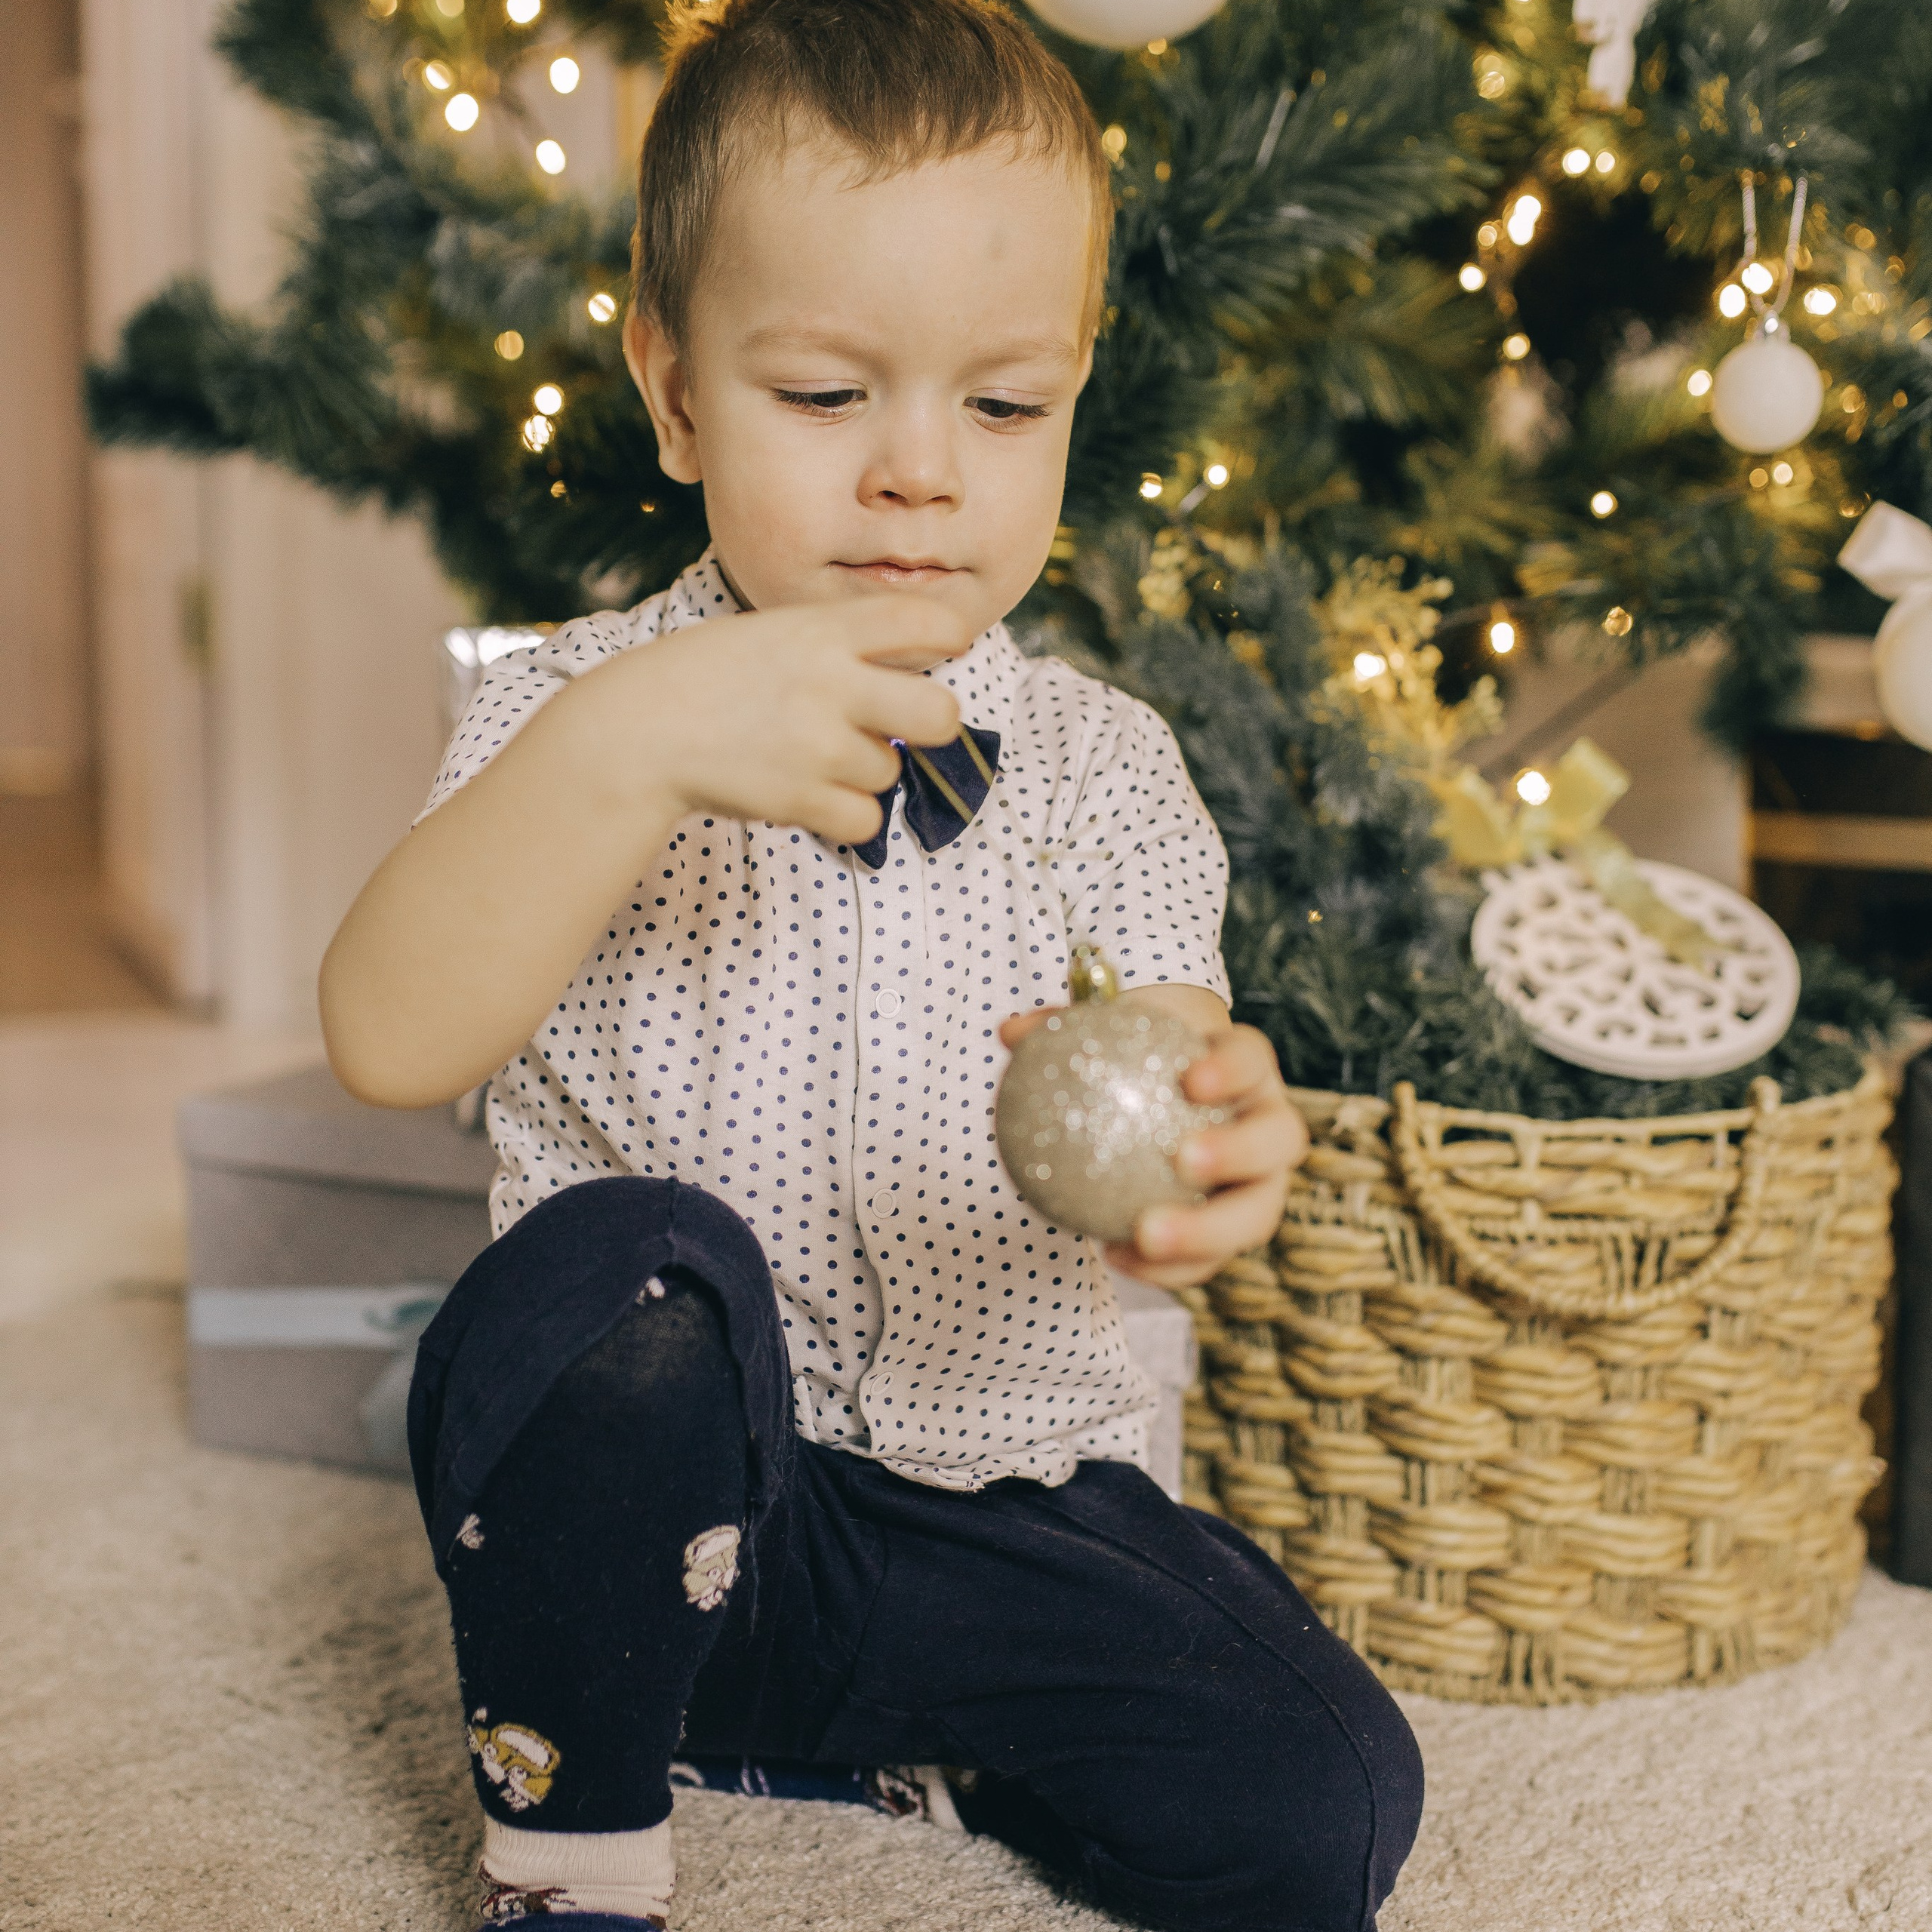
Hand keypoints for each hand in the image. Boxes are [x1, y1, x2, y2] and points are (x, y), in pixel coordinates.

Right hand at [590, 594, 969, 847]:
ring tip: (808, 753)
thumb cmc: (709, 677)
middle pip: (940, 714)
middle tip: (908, 721)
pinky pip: (865, 818)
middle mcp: (830, 683)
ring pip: (889, 770)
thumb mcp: (775, 630)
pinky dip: (846, 813)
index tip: (950, 644)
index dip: (951, 632)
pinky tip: (810, 791)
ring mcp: (817, 745)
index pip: (922, 618)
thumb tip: (921, 657)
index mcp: (822, 629)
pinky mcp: (801, 799)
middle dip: (935, 722)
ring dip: (862, 768)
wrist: (639, 729)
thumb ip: (842, 639)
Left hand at [998, 991, 1307, 1289]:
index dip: (1233, 1068)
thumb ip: (1060, 1032)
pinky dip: (1168, 1266)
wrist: (1160, 1107)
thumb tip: (1011, 1033)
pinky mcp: (1235, 1229)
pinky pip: (1211, 1257)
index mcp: (1246, 1069)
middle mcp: (1269, 1125)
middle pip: (1279, 1140)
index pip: (1252, 1057)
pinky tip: (1113, 1256)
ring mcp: (1262, 1183)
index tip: (1191, 1079)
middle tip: (1183, 1160)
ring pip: (1257, 1213)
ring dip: (1208, 1230)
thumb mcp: (1101, 1040)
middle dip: (1239, 1152)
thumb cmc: (1133, 1064)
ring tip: (1147, 1235)